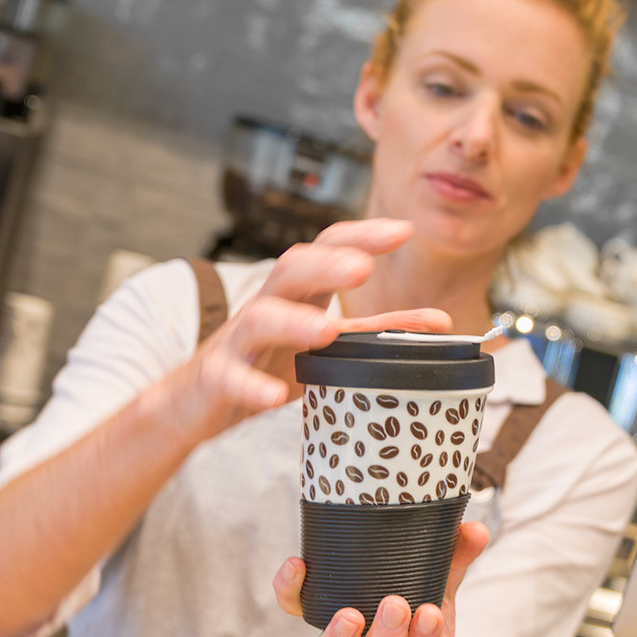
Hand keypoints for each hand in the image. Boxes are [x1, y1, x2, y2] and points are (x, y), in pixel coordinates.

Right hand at [161, 219, 448, 444]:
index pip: (326, 250)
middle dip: (327, 265)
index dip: (361, 236)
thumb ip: (377, 332)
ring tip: (325, 329)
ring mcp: (237, 343)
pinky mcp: (215, 380)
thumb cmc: (265, 365)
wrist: (194, 405)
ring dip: (293, 320)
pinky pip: (230, 377)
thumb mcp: (326, 348)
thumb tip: (441, 320)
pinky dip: (251, 385)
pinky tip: (273, 397)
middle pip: (291, 270)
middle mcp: (266, 308)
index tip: (404, 231)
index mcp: (297, 296)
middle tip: (364, 268)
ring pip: (259, 318)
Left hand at [273, 521, 491, 636]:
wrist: (378, 614)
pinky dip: (291, 590)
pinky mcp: (312, 616)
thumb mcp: (441, 582)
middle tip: (394, 605)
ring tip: (349, 615)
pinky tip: (297, 565)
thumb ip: (456, 558)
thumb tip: (476, 529)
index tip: (430, 614)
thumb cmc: (416, 599)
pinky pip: (296, 609)